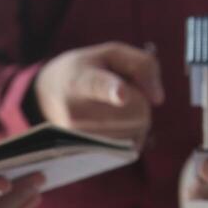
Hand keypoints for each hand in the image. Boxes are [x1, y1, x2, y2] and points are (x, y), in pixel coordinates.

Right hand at [33, 42, 164, 144]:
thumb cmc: (86, 70)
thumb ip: (142, 64)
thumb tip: (158, 99)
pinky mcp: (92, 154)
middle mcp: (78, 112)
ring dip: (136, 116)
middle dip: (140, 98)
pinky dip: (132, 131)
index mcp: (80, 80)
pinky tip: (112, 122)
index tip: (121, 94)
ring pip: (139, 128)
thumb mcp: (111, 53)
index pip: (97, 86)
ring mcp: (83, 138)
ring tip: (110, 106)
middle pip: (138, 110)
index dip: (111, 90)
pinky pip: (134, 143)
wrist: (49, 97)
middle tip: (118, 90)